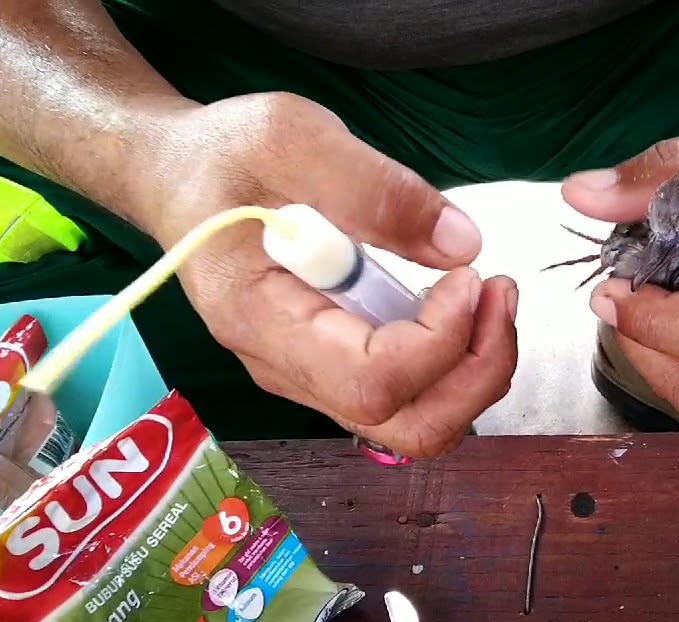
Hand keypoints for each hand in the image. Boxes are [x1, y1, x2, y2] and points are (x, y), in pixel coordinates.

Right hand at [144, 92, 518, 456]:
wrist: (179, 178)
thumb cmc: (225, 156)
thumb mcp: (294, 138)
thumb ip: (378, 190)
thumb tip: (462, 244)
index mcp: (263, 322)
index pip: (371, 381)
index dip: (438, 342)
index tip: (466, 276)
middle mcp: (289, 370)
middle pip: (405, 427)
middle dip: (475, 374)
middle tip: (499, 294)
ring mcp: (314, 375)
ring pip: (415, 422)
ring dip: (473, 372)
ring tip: (490, 296)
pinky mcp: (337, 362)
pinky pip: (409, 394)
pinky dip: (455, 361)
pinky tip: (462, 302)